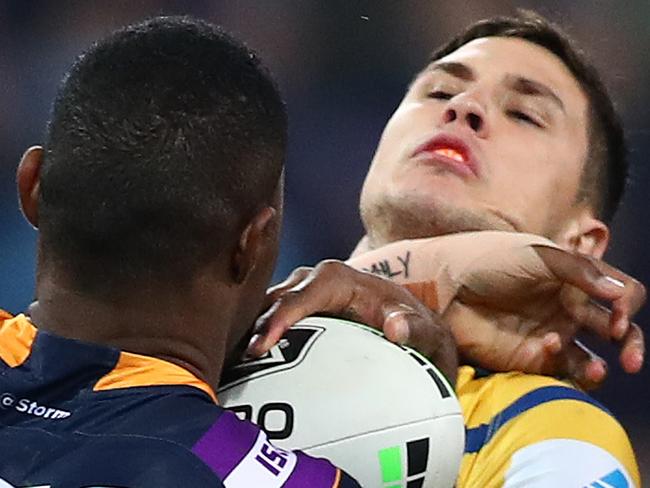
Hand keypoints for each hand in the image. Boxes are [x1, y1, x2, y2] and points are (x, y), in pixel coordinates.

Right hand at [247, 260, 457, 382]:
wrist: (405, 323)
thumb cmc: (412, 325)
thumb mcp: (423, 329)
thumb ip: (414, 327)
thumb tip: (396, 328)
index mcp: (337, 279)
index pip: (302, 294)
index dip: (281, 317)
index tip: (262, 347)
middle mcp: (311, 281)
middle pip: (274, 301)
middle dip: (252, 328)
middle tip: (236, 364)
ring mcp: (298, 294)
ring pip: (262, 309)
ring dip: (246, 335)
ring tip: (229, 369)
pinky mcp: (292, 310)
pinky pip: (266, 321)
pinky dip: (253, 339)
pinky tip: (239, 366)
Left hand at [346, 231, 644, 389]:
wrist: (443, 284)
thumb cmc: (486, 259)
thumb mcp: (534, 254)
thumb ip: (577, 270)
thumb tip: (620, 294)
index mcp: (573, 278)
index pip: (620, 292)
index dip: (626, 302)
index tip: (616, 310)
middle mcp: (567, 307)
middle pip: (616, 329)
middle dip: (629, 342)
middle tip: (628, 356)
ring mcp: (550, 333)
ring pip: (593, 358)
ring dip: (602, 365)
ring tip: (595, 369)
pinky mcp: (529, 357)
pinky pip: (562, 371)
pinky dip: (569, 369)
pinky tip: (551, 350)